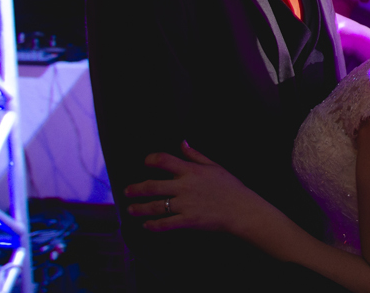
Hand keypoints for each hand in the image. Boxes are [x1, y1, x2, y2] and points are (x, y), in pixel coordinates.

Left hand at [125, 141, 267, 234]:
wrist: (242, 209)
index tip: (145, 162)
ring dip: (140, 208)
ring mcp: (185, 204)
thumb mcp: (214, 166)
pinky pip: (166, 224)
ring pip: (156, 206)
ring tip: (131, 209)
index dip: (151, 160)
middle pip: (153, 186)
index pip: (164, 160)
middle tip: (127, 191)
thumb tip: (182, 143)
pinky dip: (154, 225)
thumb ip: (195, 155)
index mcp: (190, 171)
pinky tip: (147, 225)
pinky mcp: (188, 221)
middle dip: (136, 189)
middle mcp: (184, 186)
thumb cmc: (230, 187)